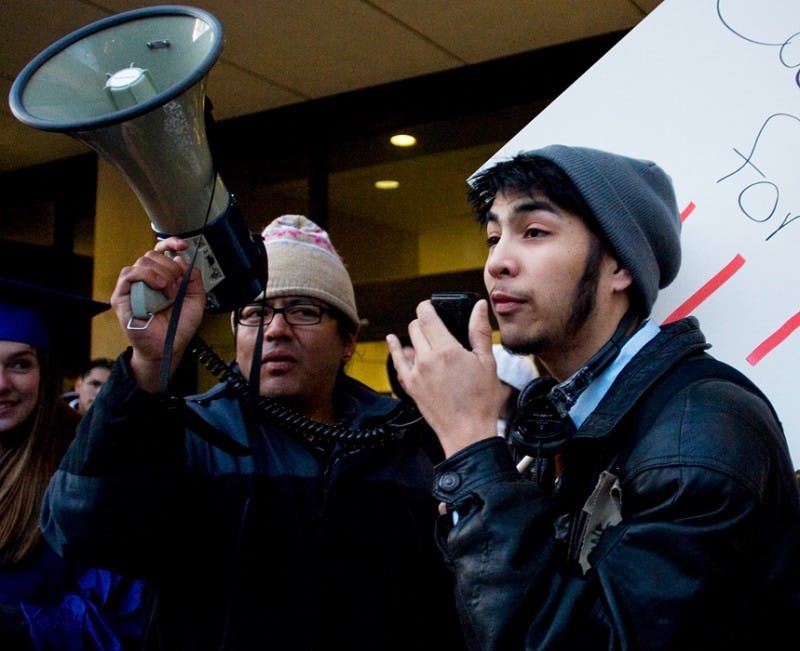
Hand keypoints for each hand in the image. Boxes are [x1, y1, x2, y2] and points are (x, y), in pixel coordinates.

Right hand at [111, 237, 204, 391]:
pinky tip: (158, 286)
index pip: (161, 251)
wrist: (169, 347)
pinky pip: (128, 274)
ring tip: (169, 292)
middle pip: (153, 254)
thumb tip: (181, 260)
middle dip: (171, 267)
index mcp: (162, 277)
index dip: (171, 243)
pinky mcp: (121, 297)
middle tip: (178, 287)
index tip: (183, 245)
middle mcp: (146, 279)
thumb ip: (194, 278)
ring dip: (162, 274)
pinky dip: (146, 275)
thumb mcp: (196, 299)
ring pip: (142, 261)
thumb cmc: (178, 326)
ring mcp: (133, 287)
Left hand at [386, 299, 500, 456]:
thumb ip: (479, 331)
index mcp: (446, 350)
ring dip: (416, 336)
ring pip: (407, 342)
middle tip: (437, 325)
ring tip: (427, 339)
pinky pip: (397, 362)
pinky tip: (393, 342)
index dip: (428, 306)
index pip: (427, 315)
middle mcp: (427, 359)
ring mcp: (415, 373)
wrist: (468, 431)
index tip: (432, 306)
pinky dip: (395, 350)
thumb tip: (479, 307)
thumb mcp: (487, 362)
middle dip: (425, 321)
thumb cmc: (481, 401)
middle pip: (416, 326)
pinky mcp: (410, 386)